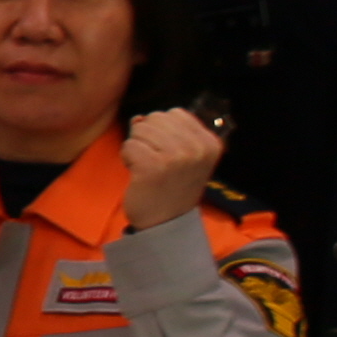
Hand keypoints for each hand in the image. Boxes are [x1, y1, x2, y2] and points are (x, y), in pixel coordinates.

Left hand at [118, 106, 221, 229]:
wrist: (166, 223)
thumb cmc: (171, 186)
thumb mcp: (181, 155)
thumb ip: (165, 131)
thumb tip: (138, 118)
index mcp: (210, 142)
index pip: (174, 113)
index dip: (162, 130)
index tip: (168, 154)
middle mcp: (197, 148)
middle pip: (155, 118)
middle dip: (147, 138)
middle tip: (156, 163)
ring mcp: (176, 157)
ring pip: (140, 129)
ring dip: (137, 148)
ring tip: (148, 168)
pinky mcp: (153, 166)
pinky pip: (128, 145)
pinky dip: (127, 159)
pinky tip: (138, 175)